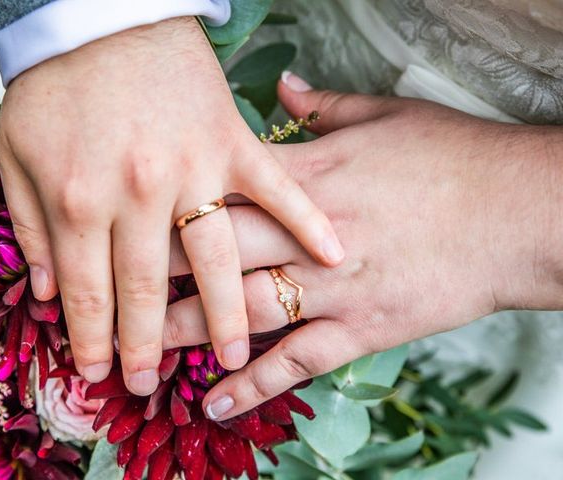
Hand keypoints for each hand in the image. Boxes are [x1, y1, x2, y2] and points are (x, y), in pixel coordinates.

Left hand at [0, 20, 342, 394]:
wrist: (101, 5)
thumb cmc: (59, 75)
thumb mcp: (16, 144)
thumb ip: (30, 219)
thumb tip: (44, 285)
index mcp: (84, 195)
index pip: (92, 289)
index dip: (94, 337)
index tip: (101, 371)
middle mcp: (146, 194)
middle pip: (153, 289)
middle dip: (151, 344)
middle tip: (152, 382)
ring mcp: (202, 170)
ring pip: (220, 263)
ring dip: (226, 317)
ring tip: (228, 360)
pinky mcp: (241, 144)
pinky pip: (282, 190)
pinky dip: (307, 224)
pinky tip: (329, 261)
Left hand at [163, 75, 562, 419]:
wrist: (518, 211)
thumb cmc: (454, 157)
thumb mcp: (386, 114)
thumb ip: (325, 104)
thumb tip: (286, 82)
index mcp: (310, 174)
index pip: (220, 186)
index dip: (167, 201)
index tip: (125, 215)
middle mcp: (310, 233)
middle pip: (214, 250)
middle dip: (155, 268)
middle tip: (105, 289)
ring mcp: (333, 286)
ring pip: (241, 310)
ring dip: (184, 332)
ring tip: (137, 352)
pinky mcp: (363, 328)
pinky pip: (297, 361)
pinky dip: (254, 385)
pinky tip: (214, 401)